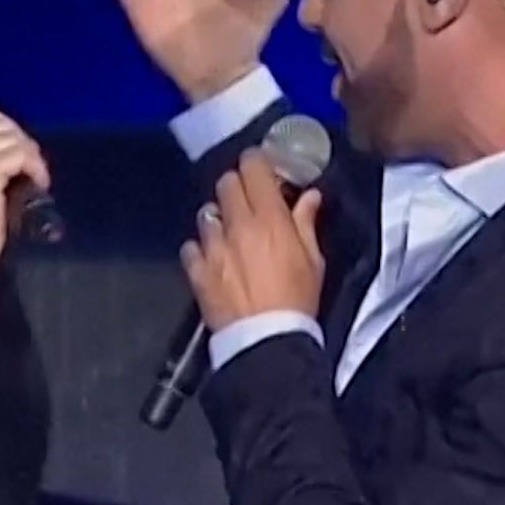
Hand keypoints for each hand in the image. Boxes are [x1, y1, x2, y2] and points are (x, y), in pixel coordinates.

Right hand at [0, 104, 51, 278]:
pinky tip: (38, 185)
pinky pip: (20, 155)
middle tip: (33, 168)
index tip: (21, 154)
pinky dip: (35, 168)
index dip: (9, 131)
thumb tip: (12, 150)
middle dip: (23, 142)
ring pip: (12, 138)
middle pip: (0, 122)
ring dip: (32, 157)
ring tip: (36, 179)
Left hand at [180, 149, 324, 330]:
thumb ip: (306, 223)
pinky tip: (211, 258)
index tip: (262, 169)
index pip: (253, 168)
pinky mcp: (196, 269)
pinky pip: (191, 245)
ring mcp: (213, 246)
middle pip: (226, 183)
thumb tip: (309, 196)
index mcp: (270, 219)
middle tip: (248, 200)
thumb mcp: (313, 261)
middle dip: (236, 186)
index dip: (256, 163)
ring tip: (228, 231)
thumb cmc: (296, 301)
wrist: (266, 341)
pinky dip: (200, 248)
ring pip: (207, 212)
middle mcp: (237, 225)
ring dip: (218, 216)